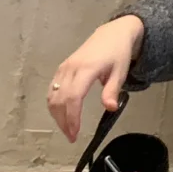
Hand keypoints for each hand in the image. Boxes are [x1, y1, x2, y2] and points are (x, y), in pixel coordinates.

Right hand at [47, 15, 144, 142]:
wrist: (112, 34)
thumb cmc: (118, 54)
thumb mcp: (120, 72)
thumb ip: (112, 91)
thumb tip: (110, 108)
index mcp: (86, 69)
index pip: (73, 97)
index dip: (72, 117)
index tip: (75, 133)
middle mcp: (71, 68)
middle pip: (59, 99)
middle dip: (63, 121)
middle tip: (72, 137)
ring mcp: (64, 68)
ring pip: (52, 95)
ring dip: (57, 115)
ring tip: (67, 129)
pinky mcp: (61, 68)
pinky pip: (52, 89)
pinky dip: (54, 104)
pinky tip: (61, 115)